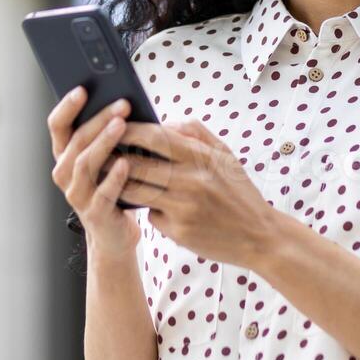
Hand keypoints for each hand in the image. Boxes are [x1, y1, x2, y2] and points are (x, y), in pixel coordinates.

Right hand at [46, 86, 139, 258]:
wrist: (115, 233)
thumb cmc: (113, 187)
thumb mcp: (106, 159)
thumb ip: (106, 135)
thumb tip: (122, 102)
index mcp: (65, 155)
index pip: (57, 125)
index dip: (67, 106)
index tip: (83, 89)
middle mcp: (64, 173)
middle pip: (76, 140)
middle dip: (99, 119)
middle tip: (121, 104)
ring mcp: (77, 194)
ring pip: (85, 163)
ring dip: (104, 142)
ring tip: (123, 126)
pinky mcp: (94, 213)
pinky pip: (103, 192)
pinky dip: (114, 176)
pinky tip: (127, 163)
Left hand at [107, 117, 278, 269]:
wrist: (260, 236)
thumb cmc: (239, 192)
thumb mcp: (225, 155)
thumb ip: (195, 133)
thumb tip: (164, 123)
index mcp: (202, 157)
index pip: (154, 136)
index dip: (129, 130)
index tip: (113, 125)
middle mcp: (191, 181)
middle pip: (137, 164)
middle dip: (113, 157)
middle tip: (99, 152)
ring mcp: (183, 207)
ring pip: (136, 190)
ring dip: (119, 183)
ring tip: (110, 176)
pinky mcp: (178, 231)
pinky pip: (151, 214)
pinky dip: (148, 208)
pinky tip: (149, 204)